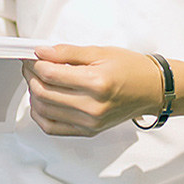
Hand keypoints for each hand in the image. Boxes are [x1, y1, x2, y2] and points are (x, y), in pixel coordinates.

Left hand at [22, 44, 163, 136]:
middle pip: (44, 93)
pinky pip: (51, 128)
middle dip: (31, 76)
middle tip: (31, 65)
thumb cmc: (130, 69)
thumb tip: (41, 52)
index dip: (35, 63)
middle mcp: (92, 107)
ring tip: (37, 79)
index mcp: (96, 83)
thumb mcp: (100, 52)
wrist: (151, 90)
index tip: (33, 55)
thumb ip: (67, 52)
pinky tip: (41, 101)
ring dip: (33, 93)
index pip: (51, 74)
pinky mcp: (87, 132)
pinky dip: (40, 114)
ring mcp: (89, 123)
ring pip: (44, 111)